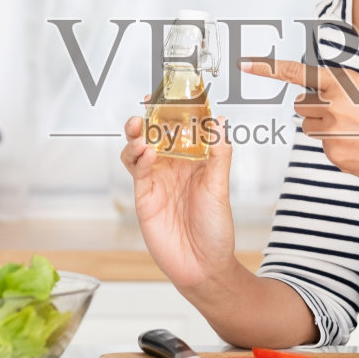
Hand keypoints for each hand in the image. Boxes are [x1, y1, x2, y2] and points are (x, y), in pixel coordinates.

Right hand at [119, 108, 237, 291]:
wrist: (203, 267)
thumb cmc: (216, 230)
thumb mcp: (220, 188)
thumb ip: (218, 154)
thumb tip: (221, 121)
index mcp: (195, 160)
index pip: (182, 127)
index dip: (175, 109)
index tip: (173, 90)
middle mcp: (174, 166)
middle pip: (155, 133)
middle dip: (149, 117)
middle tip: (147, 104)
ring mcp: (157, 180)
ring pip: (139, 148)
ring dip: (137, 135)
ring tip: (141, 128)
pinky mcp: (144, 196)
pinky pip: (137, 171)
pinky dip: (138, 158)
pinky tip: (146, 152)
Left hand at [240, 59, 358, 190]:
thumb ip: (343, 88)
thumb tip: (320, 94)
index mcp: (342, 82)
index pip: (297, 73)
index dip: (267, 68)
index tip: (245, 64)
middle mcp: (333, 104)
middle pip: (302, 105)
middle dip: (318, 109)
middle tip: (348, 115)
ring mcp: (332, 131)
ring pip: (311, 128)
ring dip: (326, 128)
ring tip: (358, 131)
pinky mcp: (334, 154)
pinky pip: (324, 148)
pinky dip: (338, 147)